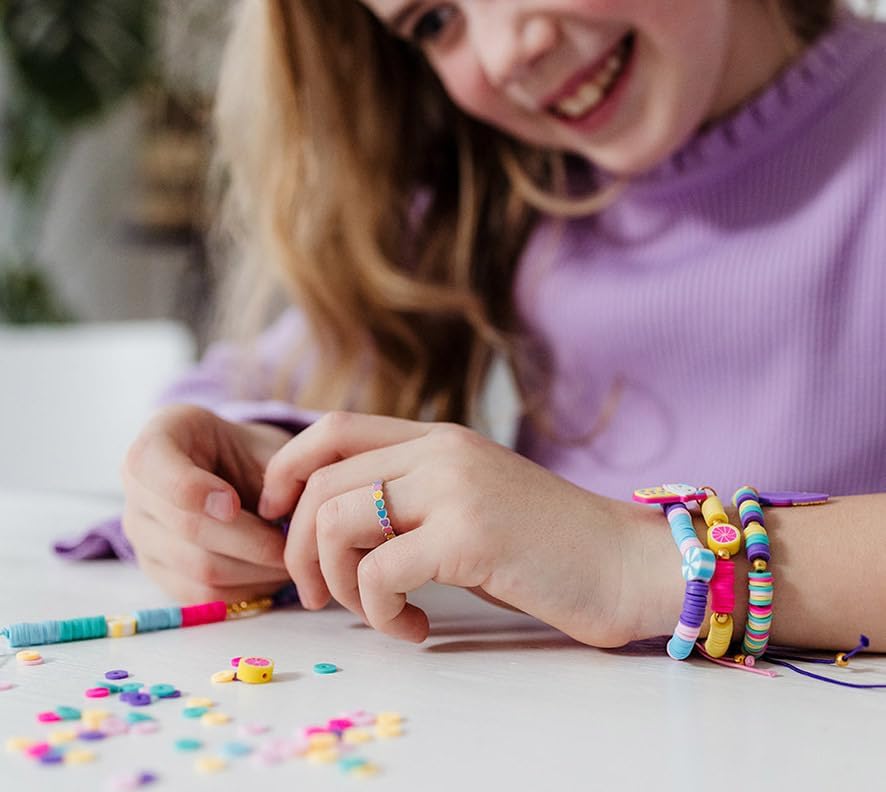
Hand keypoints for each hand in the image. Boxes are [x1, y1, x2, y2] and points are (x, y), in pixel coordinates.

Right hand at [121, 404, 292, 602]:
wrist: (236, 474)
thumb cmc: (252, 453)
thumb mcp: (264, 444)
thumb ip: (275, 472)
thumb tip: (287, 516)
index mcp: (158, 438)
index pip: (151, 466)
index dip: (193, 490)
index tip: (234, 504)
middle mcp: (136, 487)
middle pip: (187, 527)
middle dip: (251, 540)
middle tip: (293, 544)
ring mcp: (141, 533)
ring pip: (198, 568)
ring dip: (255, 569)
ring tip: (291, 560)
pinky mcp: (158, 571)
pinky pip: (200, 596)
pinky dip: (244, 590)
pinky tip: (271, 576)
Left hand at [258, 412, 640, 646]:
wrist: (626, 564)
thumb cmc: (545, 545)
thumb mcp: (468, 503)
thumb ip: (411, 498)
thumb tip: (335, 526)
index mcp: (437, 439)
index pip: (330, 430)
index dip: (285, 471)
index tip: (275, 518)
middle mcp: (441, 451)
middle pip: (321, 483)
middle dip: (297, 546)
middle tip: (313, 595)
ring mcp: (456, 487)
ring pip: (338, 522)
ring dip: (335, 583)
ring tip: (371, 614)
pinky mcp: (471, 534)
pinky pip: (379, 572)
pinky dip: (379, 612)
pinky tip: (415, 628)